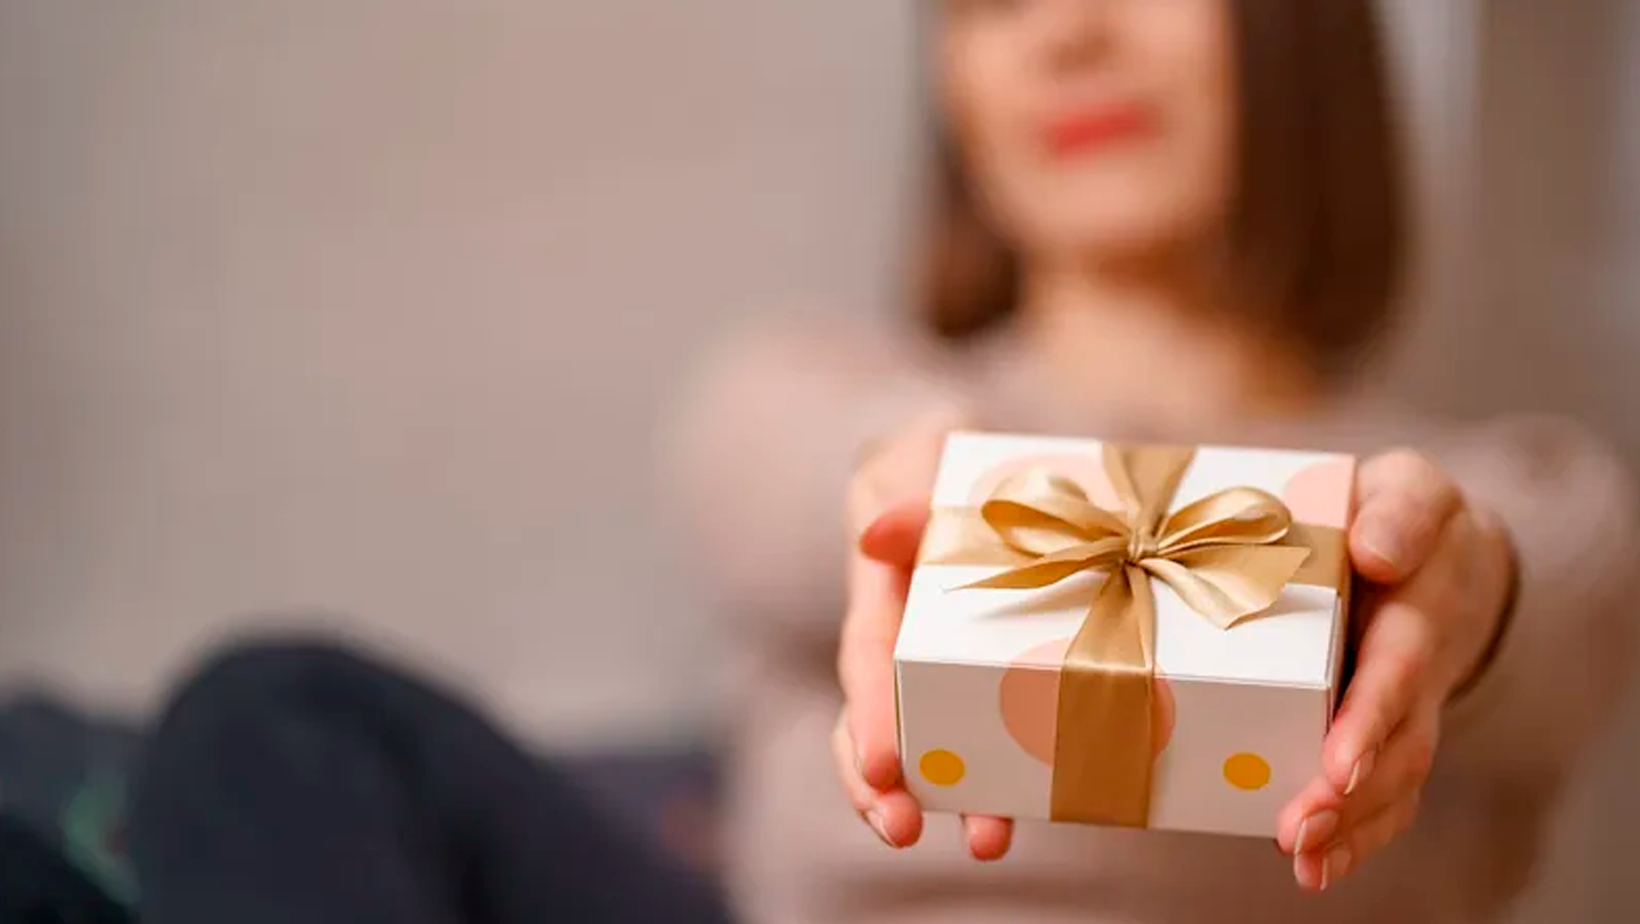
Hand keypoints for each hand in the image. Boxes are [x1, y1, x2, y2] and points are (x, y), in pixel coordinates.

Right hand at [831, 407, 1014, 860]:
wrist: (977, 463)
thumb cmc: (937, 460)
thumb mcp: (916, 457)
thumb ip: (906, 491)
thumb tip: (878, 539)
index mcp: (883, 597)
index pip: (866, 663)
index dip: (869, 716)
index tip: (882, 765)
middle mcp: (910, 645)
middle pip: (881, 728)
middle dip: (884, 787)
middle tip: (900, 832)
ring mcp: (954, 668)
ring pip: (941, 745)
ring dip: (958, 799)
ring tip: (986, 844)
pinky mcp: (1007, 674)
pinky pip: (1008, 729)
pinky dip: (1022, 771)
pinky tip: (1055, 804)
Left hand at [1277, 450, 1515, 890]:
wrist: (1434, 548)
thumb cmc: (1397, 513)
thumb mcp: (1409, 487)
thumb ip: (1401, 510)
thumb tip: (1378, 552)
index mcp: (1418, 603)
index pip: (1398, 667)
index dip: (1370, 716)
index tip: (1336, 761)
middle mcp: (1419, 666)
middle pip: (1397, 742)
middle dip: (1351, 791)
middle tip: (1301, 827)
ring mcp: (1406, 707)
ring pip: (1393, 778)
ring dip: (1350, 824)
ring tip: (1302, 854)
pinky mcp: (1385, 731)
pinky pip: (1383, 791)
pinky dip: (1355, 835)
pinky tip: (1316, 867)